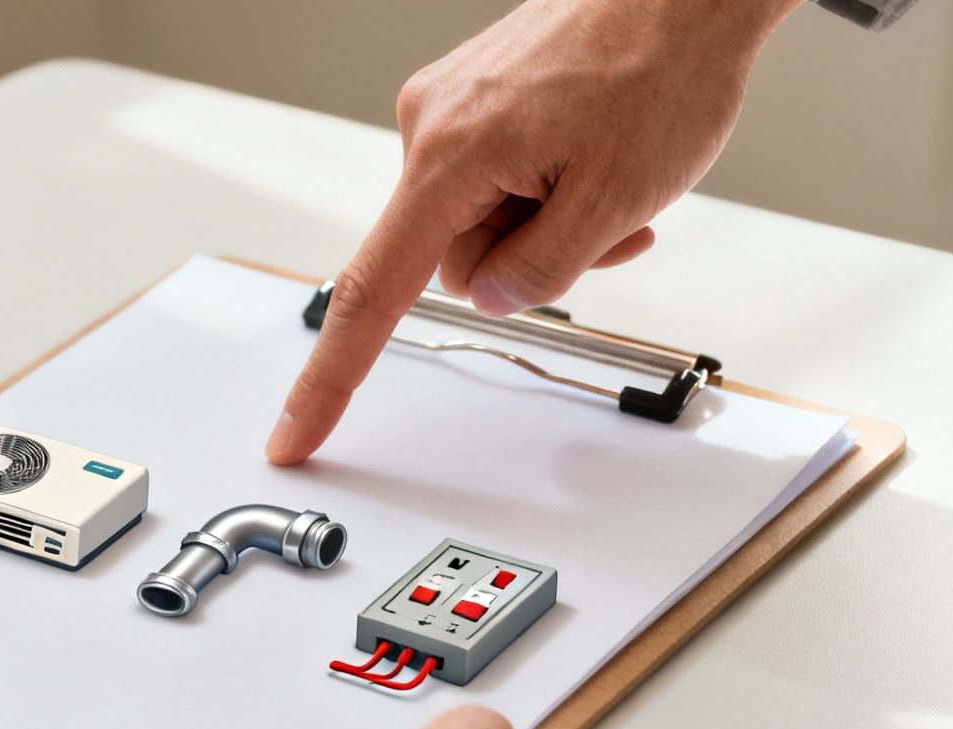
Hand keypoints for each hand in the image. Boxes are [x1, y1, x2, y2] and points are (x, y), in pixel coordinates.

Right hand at [266, 0, 805, 463]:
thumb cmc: (659, 68)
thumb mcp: (614, 201)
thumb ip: (542, 273)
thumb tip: (495, 300)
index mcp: (448, 157)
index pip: (372, 294)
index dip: (331, 379)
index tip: (293, 435)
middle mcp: (430, 127)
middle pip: (454, 260)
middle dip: (529, 259)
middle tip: (606, 223)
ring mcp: (451, 110)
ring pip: (483, 222)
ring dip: (548, 222)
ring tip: (611, 178)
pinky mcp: (476, 101)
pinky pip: (497, 180)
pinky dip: (546, 189)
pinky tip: (595, 155)